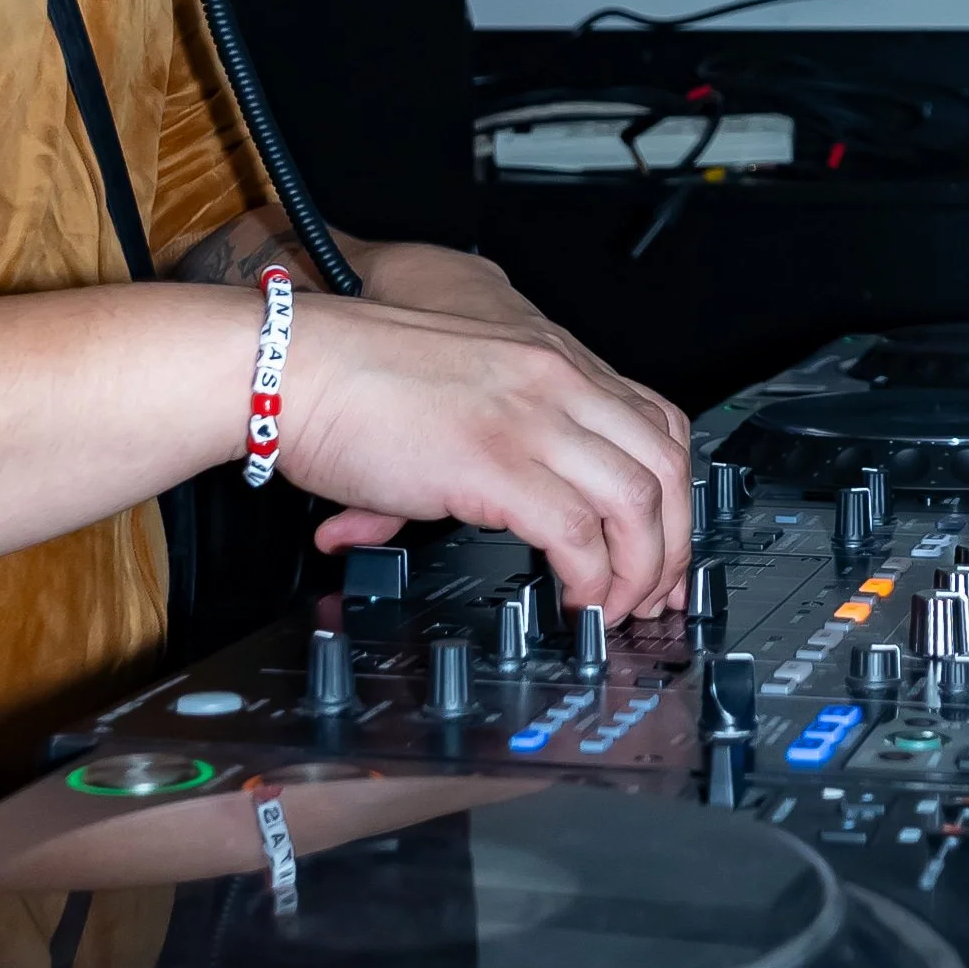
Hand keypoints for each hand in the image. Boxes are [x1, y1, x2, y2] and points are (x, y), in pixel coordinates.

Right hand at [275, 292, 691, 623]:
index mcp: (547, 358)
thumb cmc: (344, 376)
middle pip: (666, 465)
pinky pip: (578, 535)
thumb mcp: (436, 396)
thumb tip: (401, 522)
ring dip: (641, 571)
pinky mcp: (496, 465)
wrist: (291, 362)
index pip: (656, 420)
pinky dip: (591, 580)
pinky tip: (576, 603)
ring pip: (638, 502)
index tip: (667, 542)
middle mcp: (554, 379)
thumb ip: (447, 457)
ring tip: (617, 609)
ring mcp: (530, 419)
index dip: (677, 493)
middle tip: (657, 595)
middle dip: (675, 544)